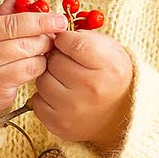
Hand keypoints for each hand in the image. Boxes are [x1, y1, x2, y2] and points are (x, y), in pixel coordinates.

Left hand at [30, 26, 133, 155]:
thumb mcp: (109, 50)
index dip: (64, 39)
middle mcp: (92, 89)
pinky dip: (45, 97)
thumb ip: (82, 37)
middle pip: (54, 61)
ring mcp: (75, 109)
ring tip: (64, 80)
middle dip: (57, 58)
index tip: (66, 42)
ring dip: (49, 77)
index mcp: (108, 66)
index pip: (71, 43)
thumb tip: (52, 32)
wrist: (121, 114)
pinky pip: (37, 101)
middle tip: (67, 63)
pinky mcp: (60, 124)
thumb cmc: (111, 76)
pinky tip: (61, 96)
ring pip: (43, 81)